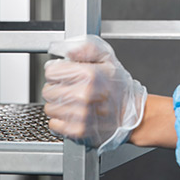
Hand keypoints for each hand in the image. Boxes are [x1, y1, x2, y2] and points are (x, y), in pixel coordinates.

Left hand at [43, 35, 146, 154]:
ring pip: (49, 107)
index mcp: (89, 75)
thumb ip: (88, 49)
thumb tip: (69, 51)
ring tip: (74, 103)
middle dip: (56, 88)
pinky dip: (61, 120)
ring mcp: (80, 114)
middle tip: (71, 89)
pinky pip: (54, 124)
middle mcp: (83, 95)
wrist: (132, 114)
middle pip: (48, 90)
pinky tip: (73, 115)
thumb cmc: (119, 88)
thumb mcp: (108, 59)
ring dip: (58, 105)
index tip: (64, 74)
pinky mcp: (78, 131)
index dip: (56, 72)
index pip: (51, 72)